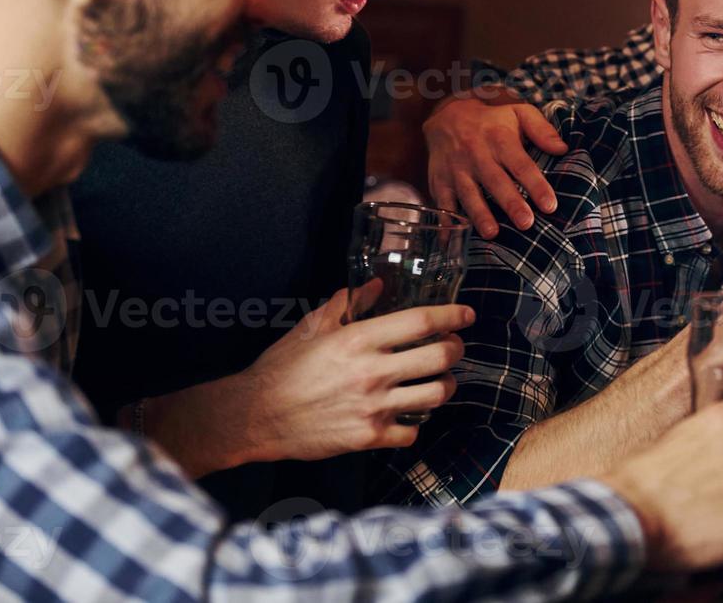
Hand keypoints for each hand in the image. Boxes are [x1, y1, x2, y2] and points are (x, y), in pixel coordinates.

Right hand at [236, 290, 472, 462]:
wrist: (256, 415)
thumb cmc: (282, 367)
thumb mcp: (312, 327)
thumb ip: (348, 303)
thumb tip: (377, 285)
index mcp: (359, 340)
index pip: (421, 322)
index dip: (451, 315)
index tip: (466, 314)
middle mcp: (372, 372)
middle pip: (439, 357)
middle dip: (456, 349)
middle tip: (454, 347)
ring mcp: (374, 407)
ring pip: (436, 395)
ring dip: (445, 385)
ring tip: (439, 380)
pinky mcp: (368, 437)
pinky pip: (411, 432)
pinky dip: (415, 423)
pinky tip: (407, 414)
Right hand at [423, 94, 567, 238]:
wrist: (446, 114)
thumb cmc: (492, 120)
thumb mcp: (518, 113)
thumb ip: (541, 130)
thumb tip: (563, 149)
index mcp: (500, 139)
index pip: (521, 165)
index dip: (536, 185)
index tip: (550, 205)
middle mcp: (478, 154)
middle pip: (496, 181)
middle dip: (510, 203)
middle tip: (526, 224)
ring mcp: (457, 169)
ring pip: (469, 193)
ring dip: (479, 214)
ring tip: (492, 233)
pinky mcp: (440, 180)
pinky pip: (442, 202)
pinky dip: (445, 221)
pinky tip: (450, 241)